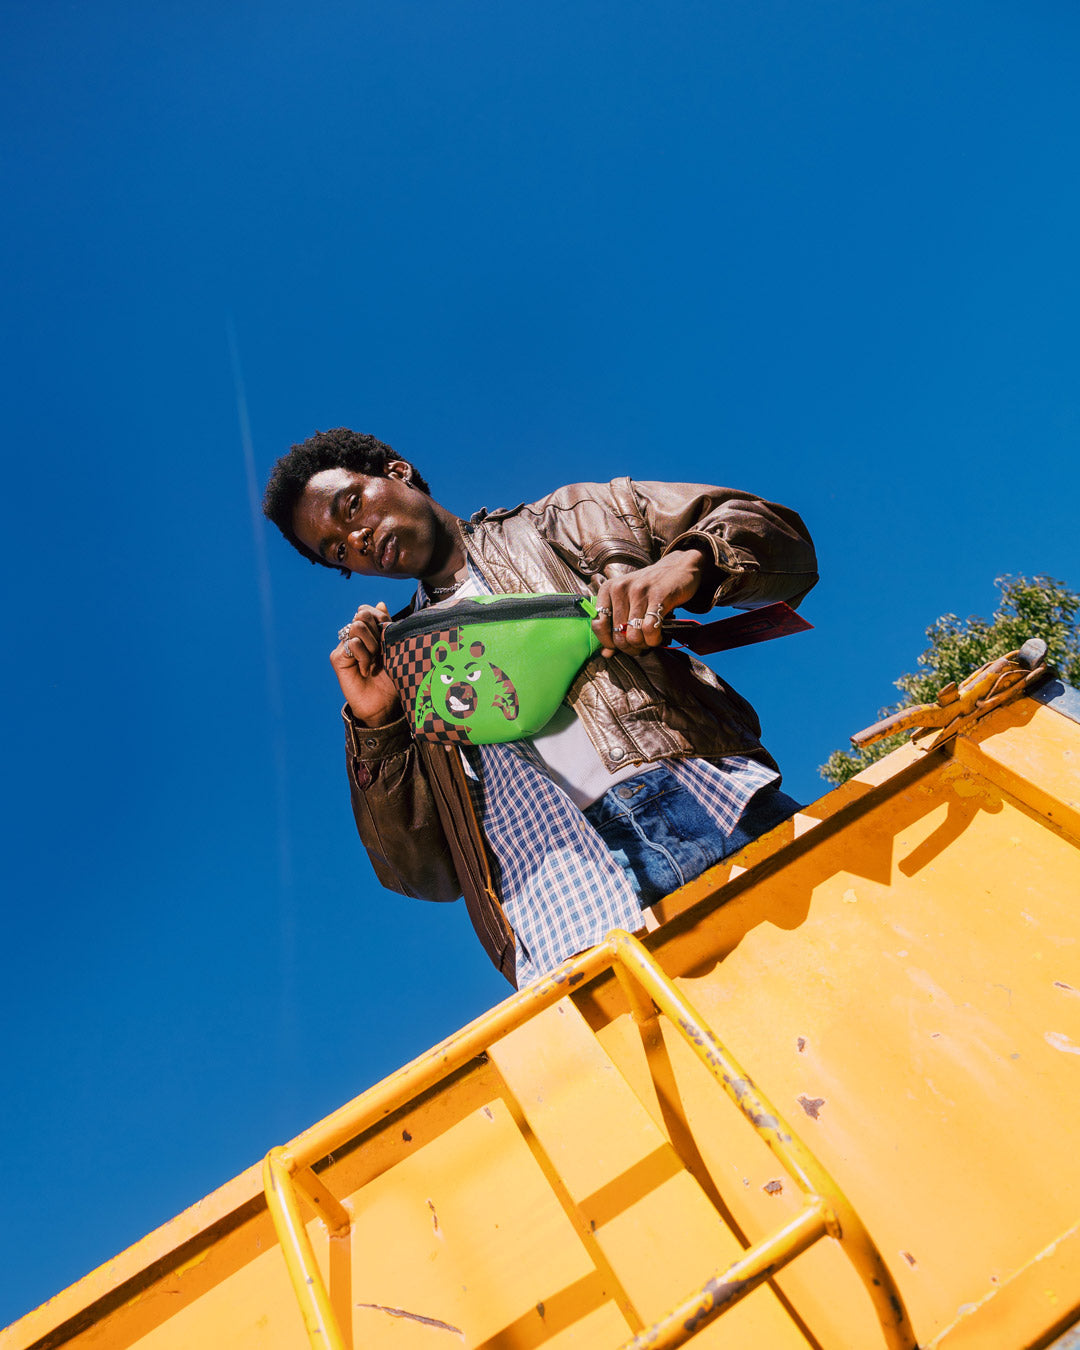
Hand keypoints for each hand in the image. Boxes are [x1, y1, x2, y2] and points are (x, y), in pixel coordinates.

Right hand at [331, 601, 401, 725]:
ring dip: (371, 644)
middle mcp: (354, 637)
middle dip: (377, 629)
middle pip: (362, 613)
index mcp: (368, 632)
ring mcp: (344, 646)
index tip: (389, 632)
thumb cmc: (393, 678)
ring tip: (374, 660)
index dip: (380, 616)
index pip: (368, 609)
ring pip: (357, 626)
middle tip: (381, 650)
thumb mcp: (394, 648)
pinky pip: (352, 643)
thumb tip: (380, 603)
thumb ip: (386, 626)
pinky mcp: (338, 658)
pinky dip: (364, 656)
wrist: (385, 705)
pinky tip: (366, 670)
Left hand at [591, 550, 705, 656]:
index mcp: (608, 589)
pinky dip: (654, 639)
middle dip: (630, 647)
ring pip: (634, 635)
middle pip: (618, 634)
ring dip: (643, 645)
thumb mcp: (629, 602)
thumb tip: (606, 653)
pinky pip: (650, 629)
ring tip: (649, 641)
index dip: (608, 642)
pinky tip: (658, 636)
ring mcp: (639, 591)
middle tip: (640, 646)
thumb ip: (615, 626)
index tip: (620, 646)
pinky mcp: (658, 595)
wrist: (677, 568)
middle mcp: (620, 588)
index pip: (598, 624)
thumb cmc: (650, 588)